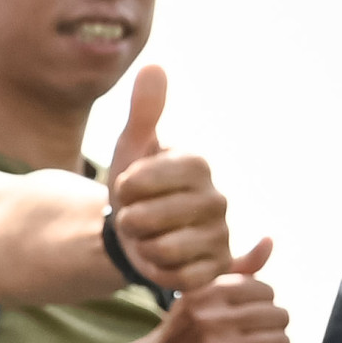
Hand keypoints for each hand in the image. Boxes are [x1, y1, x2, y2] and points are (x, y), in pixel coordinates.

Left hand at [101, 66, 233, 292]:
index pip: (141, 179)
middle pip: (147, 217)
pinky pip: (178, 276)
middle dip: (128, 220)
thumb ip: (144, 111)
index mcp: (197, 165)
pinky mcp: (214, 268)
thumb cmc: (136, 187)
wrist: (136, 233)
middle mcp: (217, 199)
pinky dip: (158, 271)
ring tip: (147, 237)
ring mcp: (219, 235)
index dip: (123, 187)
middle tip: (136, 216)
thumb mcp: (132, 148)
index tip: (128, 186)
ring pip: (161, 248)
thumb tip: (154, 65)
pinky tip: (160, 259)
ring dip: (140, 246)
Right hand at [133, 239, 288, 342]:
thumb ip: (240, 270)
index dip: (262, 305)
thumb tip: (269, 240)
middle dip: (272, 329)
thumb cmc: (185, 332)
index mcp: (206, 293)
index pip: (266, 291)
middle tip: (254, 339)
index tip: (245, 318)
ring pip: (279, 342)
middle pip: (278, 316)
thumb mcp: (204, 295)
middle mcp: (209, 318)